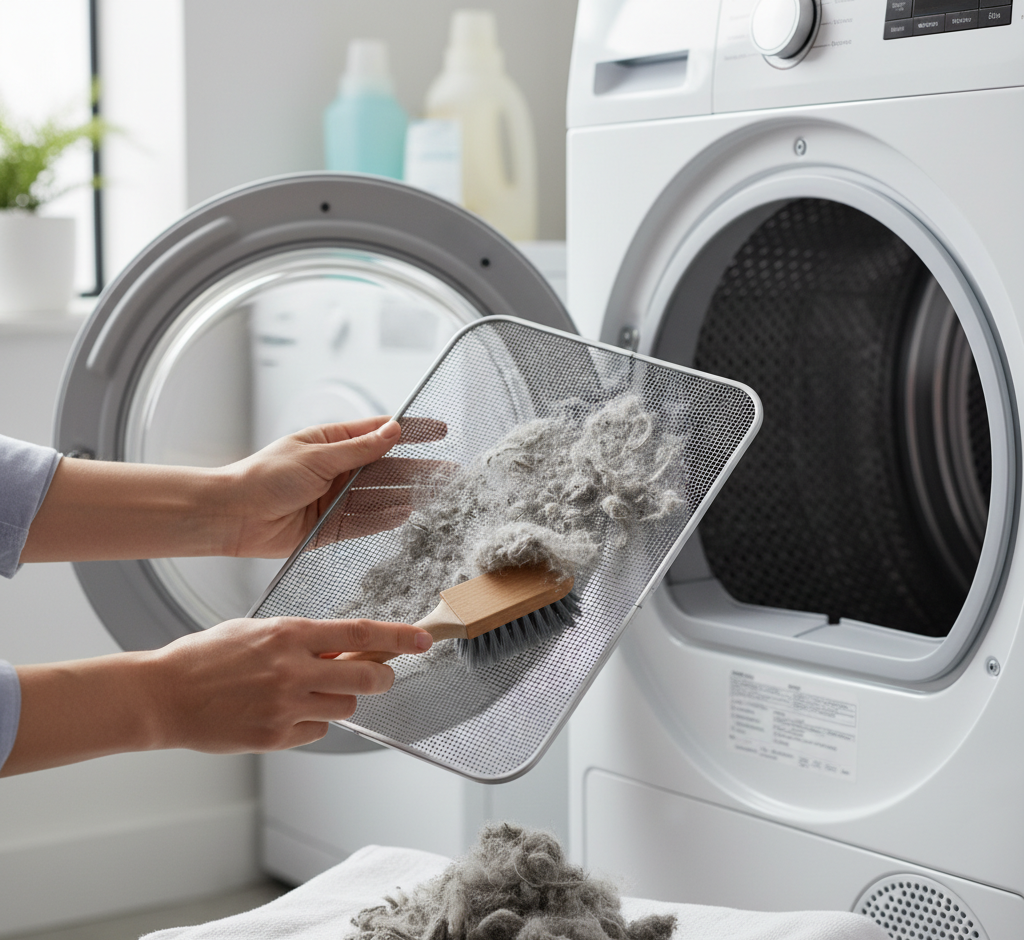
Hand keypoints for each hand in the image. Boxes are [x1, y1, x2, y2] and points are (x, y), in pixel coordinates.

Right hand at [147, 617, 432, 752]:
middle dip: (382, 677)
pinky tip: (283, 713)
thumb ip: (301, 638)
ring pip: (345, 706)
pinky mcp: (275, 737)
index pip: (360, 633)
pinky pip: (317, 731)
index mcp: (289, 634)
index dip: (399, 637)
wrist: (163, 695)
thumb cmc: (207, 656)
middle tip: (380, 676)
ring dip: (340, 699)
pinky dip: (311, 723)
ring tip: (310, 692)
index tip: (424, 640)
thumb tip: (343, 645)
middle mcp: (292, 669)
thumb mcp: (256, 630)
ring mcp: (285, 706)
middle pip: (368, 677)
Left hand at [221, 416, 447, 558]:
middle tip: (450, 471)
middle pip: (387, 467)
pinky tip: (408, 513)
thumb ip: (358, 449)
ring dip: (408, 493)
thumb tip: (393, 431)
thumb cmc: (264, 477)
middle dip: (418, 468)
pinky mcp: (332, 526)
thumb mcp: (316, 456)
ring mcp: (337, 498)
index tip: (439, 430)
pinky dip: (386, 517)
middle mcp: (338, 469)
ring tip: (438, 494)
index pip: (380, 433)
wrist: (234, 516)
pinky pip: (366, 520)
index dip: (411, 431)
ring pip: (381, 494)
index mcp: (332, 442)